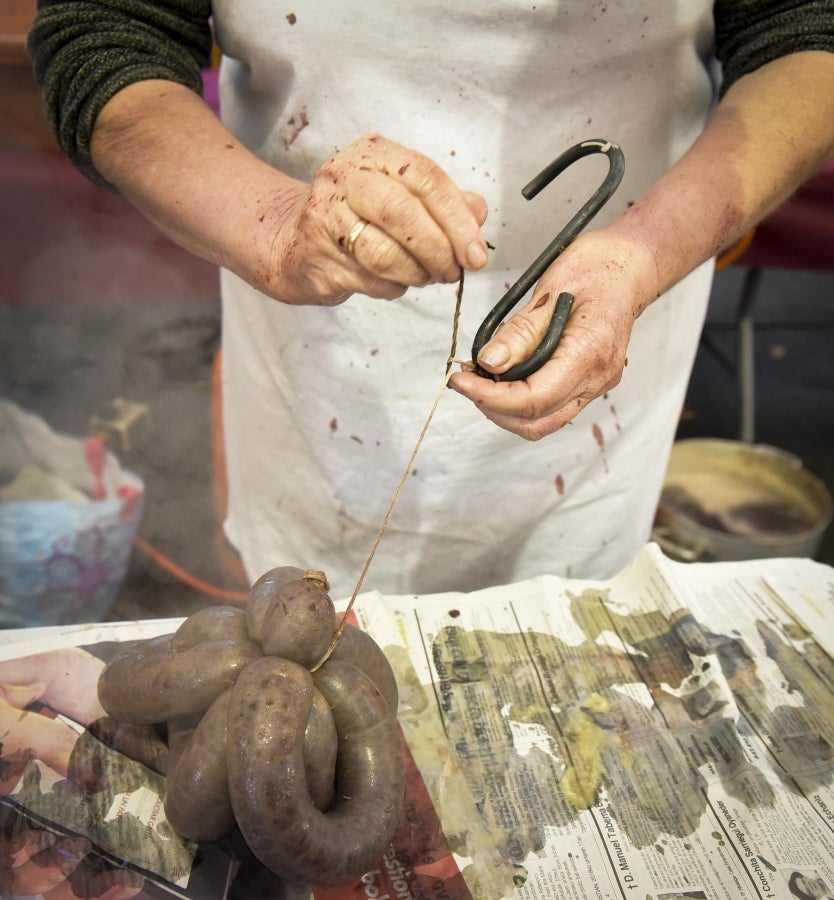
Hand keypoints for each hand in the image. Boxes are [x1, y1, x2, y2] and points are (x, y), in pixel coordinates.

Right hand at [254, 134, 488, 304]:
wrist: (295, 242)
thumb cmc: (358, 217)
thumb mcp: (404, 196)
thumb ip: (445, 201)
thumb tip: (478, 213)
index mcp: (374, 153)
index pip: (426, 179)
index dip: (457, 220)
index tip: (476, 252)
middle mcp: (344, 177)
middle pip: (403, 214)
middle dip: (438, 250)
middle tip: (454, 271)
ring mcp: (325, 216)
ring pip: (385, 253)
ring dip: (417, 273)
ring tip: (426, 275)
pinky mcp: (318, 255)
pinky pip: (370, 280)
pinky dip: (394, 286)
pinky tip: (395, 280)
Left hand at [449, 227, 657, 438]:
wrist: (630, 267)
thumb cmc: (597, 268)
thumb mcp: (550, 289)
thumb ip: (520, 331)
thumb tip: (488, 363)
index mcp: (590, 352)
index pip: (533, 399)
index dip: (490, 396)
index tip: (460, 380)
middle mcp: (597, 378)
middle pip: (536, 420)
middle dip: (493, 406)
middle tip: (466, 378)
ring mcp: (596, 386)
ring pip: (542, 422)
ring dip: (504, 408)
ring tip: (481, 377)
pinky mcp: (588, 385)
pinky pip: (550, 408)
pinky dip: (520, 401)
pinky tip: (503, 376)